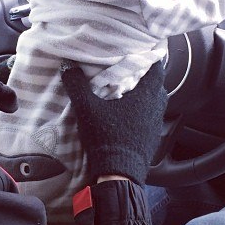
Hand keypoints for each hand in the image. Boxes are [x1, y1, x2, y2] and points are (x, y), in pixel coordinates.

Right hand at [61, 60, 167, 184]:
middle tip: (126, 68)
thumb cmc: (106, 137)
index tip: (138, 50)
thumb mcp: (87, 108)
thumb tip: (67, 65)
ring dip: (141, 93)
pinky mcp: (152, 137)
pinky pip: (149, 116)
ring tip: (124, 89)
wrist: (118, 174)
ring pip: (153, 100)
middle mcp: (156, 107)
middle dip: (142, 74)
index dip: (149, 56)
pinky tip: (124, 113)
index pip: (156, 67)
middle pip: (155, 83)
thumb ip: (77, 85)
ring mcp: (156, 123)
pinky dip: (140, 110)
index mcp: (147, 95)